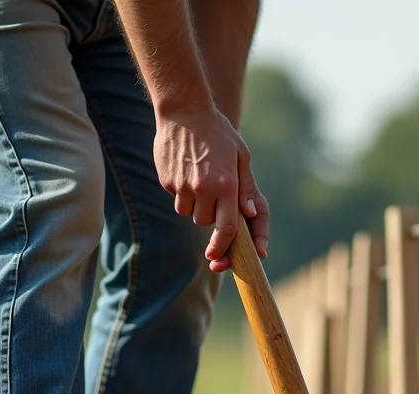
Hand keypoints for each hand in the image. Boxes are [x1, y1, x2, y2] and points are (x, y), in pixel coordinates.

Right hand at [154, 105, 269, 271]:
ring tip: (198, 176)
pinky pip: (175, 198)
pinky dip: (180, 191)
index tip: (216, 257)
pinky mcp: (167, 181)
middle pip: (204, 222)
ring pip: (187, 213)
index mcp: (227, 184)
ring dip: (193, 203)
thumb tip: (251, 214)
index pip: (227, 227)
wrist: (184, 110)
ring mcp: (183, 185)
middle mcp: (205, 188)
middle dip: (209, 215)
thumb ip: (246, 188)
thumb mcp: (241, 156)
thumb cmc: (219, 133)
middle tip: (212, 192)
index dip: (223, 246)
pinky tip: (185, 169)